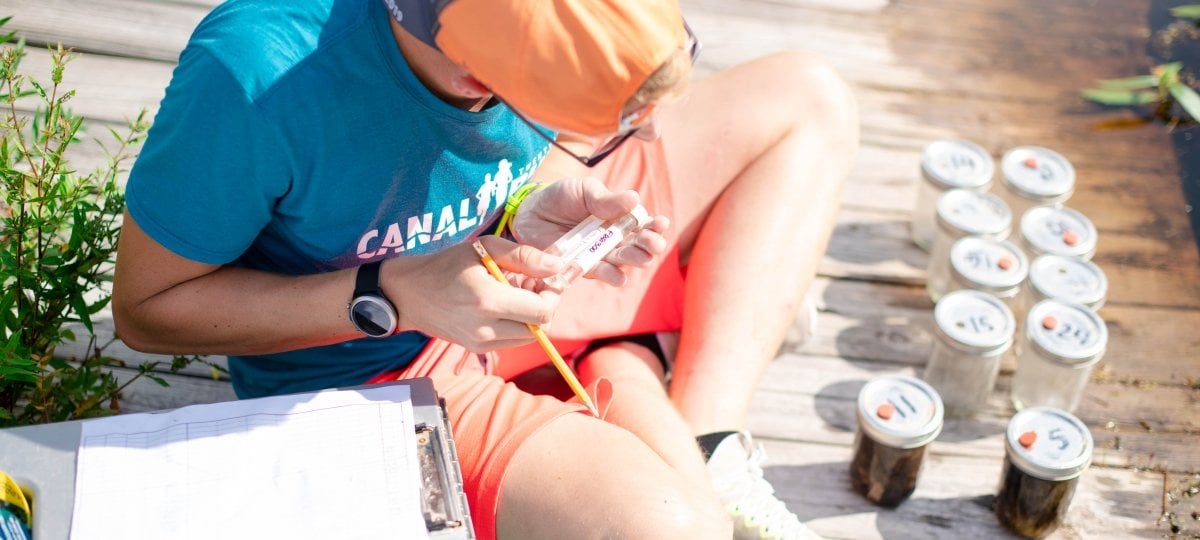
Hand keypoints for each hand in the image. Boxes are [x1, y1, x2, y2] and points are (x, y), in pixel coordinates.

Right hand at [379, 236, 563, 351]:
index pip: (543, 311)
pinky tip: (503, 305)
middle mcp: (486, 328)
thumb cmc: (446, 265)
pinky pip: (512, 340)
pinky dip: (517, 324)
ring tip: (515, 293)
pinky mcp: (477, 348)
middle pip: (540, 327)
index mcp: (488, 301)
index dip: (552, 294)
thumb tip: (558, 267)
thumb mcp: (484, 248)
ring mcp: (481, 343)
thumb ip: (524, 256)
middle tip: (530, 283)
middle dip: (544, 304)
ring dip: (531, 316)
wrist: (409, 294)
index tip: (543, 277)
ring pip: (529, 337)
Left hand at [511, 177, 669, 285]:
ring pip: (623, 262)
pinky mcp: (582, 267)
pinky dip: (610, 276)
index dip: (655, 225)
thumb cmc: (561, 197)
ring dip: (635, 261)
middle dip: (649, 245)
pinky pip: (599, 274)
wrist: (529, 211)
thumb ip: (605, 199)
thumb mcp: (583, 190)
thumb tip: (634, 199)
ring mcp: (599, 254)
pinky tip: (618, 276)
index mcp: (620, 216)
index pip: (643, 223)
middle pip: (638, 245)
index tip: (661, 223)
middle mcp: (614, 238)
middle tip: (654, 244)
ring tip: (642, 259)